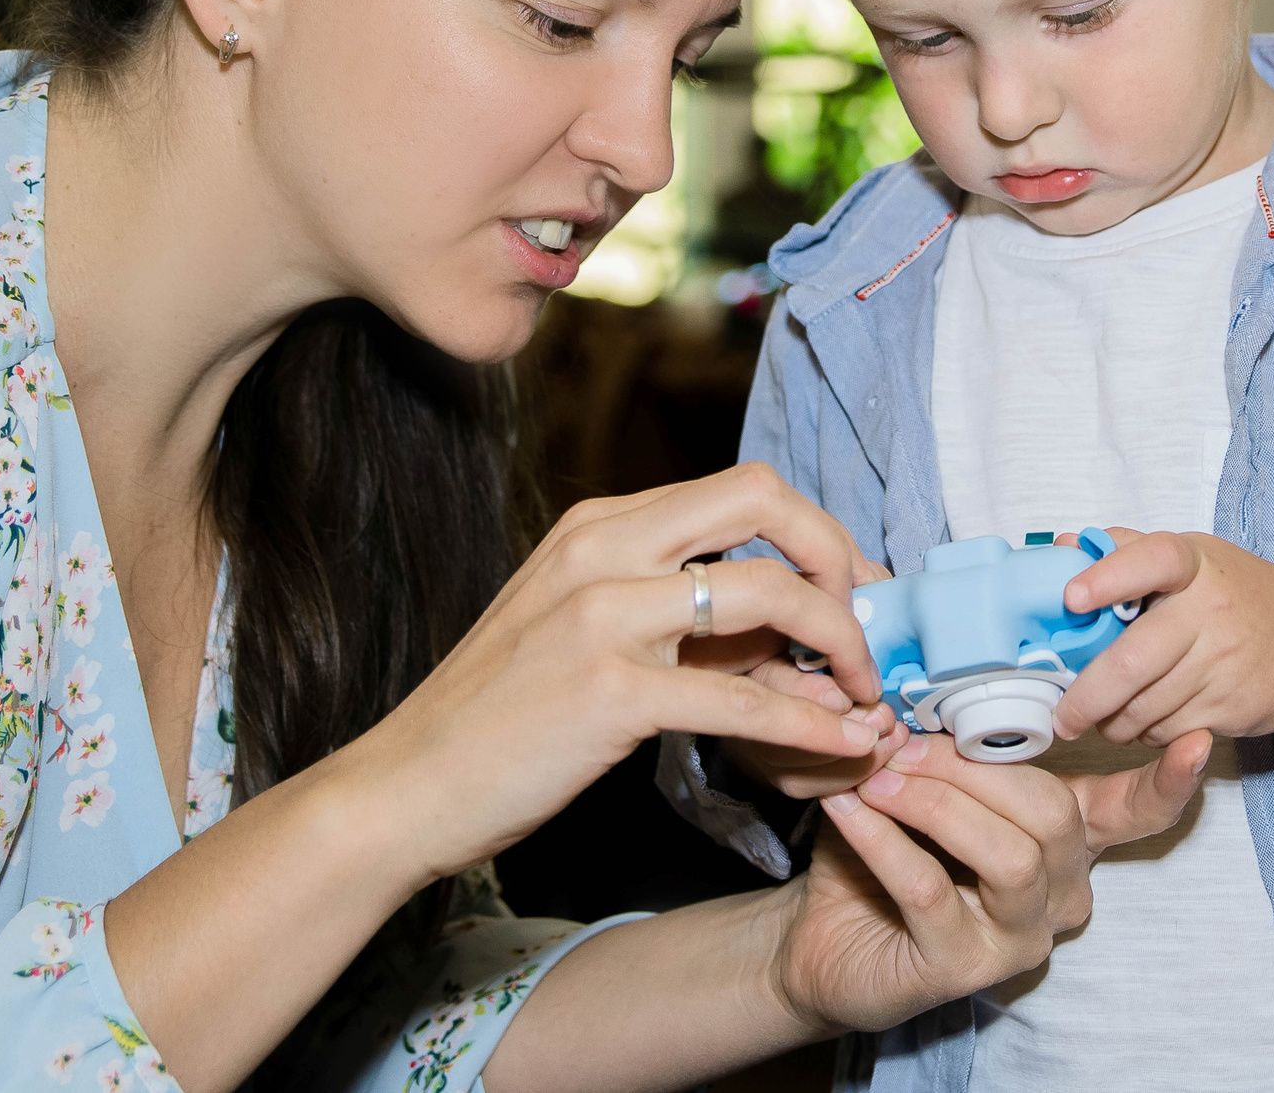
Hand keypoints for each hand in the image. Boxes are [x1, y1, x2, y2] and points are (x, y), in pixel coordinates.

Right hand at [338, 464, 894, 886]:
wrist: (406, 785)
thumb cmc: (499, 719)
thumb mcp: (582, 630)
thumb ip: (672, 614)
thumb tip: (781, 631)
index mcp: (599, 524)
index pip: (740, 488)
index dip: (814, 534)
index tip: (849, 590)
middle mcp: (602, 546)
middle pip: (763, 498)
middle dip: (839, 556)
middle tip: (867, 623)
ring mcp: (603, 614)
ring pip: (767, 592)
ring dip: (839, 640)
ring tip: (865, 694)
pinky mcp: (608, 690)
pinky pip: (739, 697)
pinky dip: (806, 721)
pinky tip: (840, 743)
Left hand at [766, 732, 1201, 1035]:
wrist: (825, 938)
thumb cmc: (885, 847)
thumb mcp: (917, 782)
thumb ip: (931, 746)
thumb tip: (908, 708)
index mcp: (1066, 837)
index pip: (1135, 811)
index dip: (1168, 783)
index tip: (1197, 741)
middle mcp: (1062, 890)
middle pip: (1052, 814)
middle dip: (974, 766)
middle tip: (901, 740)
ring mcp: (1021, 936)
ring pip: (1009, 856)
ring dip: (934, 803)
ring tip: (875, 776)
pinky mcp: (967, 968)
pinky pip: (934, 889)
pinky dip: (884, 839)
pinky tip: (849, 809)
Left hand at [1054, 528, 1273, 750]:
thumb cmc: (1236, 595)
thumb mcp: (1193, 557)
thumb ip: (1128, 550)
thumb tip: (1065, 545)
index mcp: (1194, 564)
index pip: (1152, 560)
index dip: (1108, 577)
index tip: (1071, 598)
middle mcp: (1210, 610)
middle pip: (1131, 662)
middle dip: (1085, 698)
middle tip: (1063, 716)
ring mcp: (1224, 662)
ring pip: (1144, 707)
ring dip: (1112, 722)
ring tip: (1102, 718)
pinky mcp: (1233, 706)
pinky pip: (1169, 731)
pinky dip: (1145, 734)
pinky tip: (1143, 722)